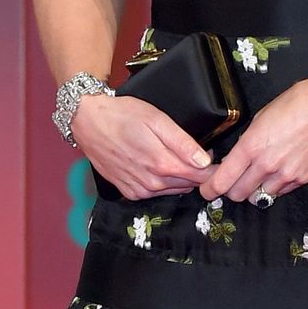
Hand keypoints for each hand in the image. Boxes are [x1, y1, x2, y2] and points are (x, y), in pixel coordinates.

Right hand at [71, 94, 213, 200]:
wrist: (88, 122)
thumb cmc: (123, 115)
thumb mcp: (157, 120)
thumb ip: (182, 143)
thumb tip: (205, 161)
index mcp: (162, 164)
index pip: (201, 177)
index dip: (214, 169)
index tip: (220, 159)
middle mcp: (151, 183)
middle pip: (189, 184)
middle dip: (201, 173)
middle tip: (203, 155)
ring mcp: (138, 190)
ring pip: (174, 190)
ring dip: (183, 178)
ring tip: (184, 159)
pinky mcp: (128, 192)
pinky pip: (156, 193)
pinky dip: (165, 183)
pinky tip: (163, 167)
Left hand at [200, 75, 307, 204]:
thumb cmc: (298, 101)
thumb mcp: (261, 117)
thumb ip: (248, 141)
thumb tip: (239, 158)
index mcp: (251, 146)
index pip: (221, 181)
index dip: (209, 189)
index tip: (206, 189)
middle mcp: (267, 165)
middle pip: (236, 195)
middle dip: (230, 189)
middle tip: (233, 180)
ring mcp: (286, 174)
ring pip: (258, 197)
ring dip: (254, 190)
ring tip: (259, 174)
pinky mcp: (303, 178)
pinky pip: (280, 192)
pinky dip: (274, 186)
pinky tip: (279, 170)